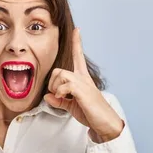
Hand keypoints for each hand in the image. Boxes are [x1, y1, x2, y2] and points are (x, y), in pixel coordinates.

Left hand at [44, 28, 123, 142]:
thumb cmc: (90, 113)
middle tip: (56, 95)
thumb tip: (47, 97)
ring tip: (61, 98)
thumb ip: (59, 100)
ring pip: (61, 75)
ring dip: (55, 87)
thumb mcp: (71, 106)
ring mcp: (83, 84)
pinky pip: (65, 85)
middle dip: (52, 82)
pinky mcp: (83, 91)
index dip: (77, 43)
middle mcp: (83, 78)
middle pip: (59, 70)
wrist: (105, 123)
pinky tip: (62, 98)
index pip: (78, 57)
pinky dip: (59, 92)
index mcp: (82, 79)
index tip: (77, 30)